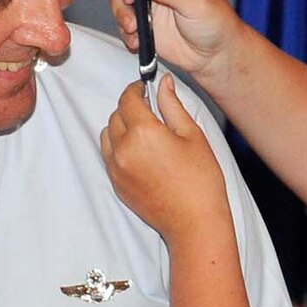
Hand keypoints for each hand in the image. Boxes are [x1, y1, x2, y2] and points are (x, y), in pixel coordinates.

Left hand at [101, 75, 236, 245]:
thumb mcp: (191, 135)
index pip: (127, 100)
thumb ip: (172, 105)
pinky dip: (118, 147)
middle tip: (149, 109)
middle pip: (115, 115)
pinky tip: (139, 152)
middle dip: (129, 107)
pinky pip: (108, 156)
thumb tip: (163, 83)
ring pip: (107, 135)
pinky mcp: (116, 184)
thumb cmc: (200, 180)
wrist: (193, 222)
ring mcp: (116, 169)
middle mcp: (123, 150)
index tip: (144, 89)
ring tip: (142, 131)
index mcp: (142, 133)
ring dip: (120, 127)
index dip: (136, 90)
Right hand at [105, 0, 241, 88]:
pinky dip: (125, 30)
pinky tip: (137, 39)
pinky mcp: (142, 21)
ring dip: (122, 12)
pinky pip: (123, 20)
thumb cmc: (215, 22)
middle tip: (130, 0)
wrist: (212, 54)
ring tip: (134, 27)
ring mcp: (149, 0)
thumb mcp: (197, 3)